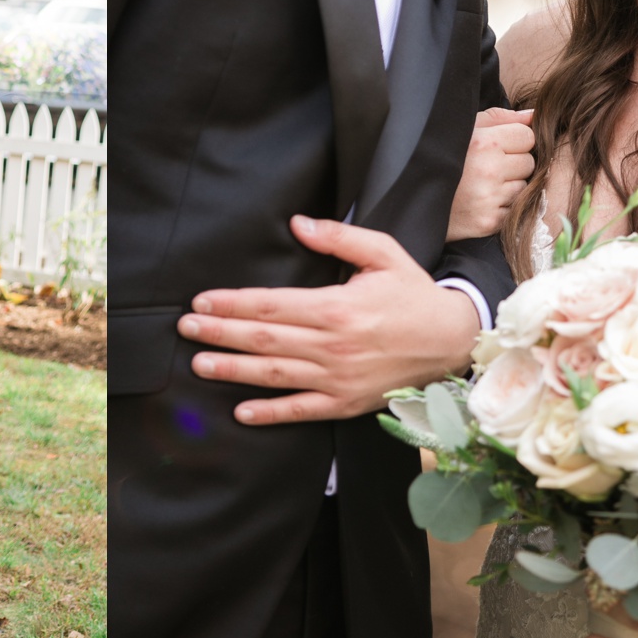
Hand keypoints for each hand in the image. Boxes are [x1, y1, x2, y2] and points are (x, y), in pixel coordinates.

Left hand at [181, 216, 482, 424]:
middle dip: (220, 332)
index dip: (233, 303)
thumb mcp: (383, 253)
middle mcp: (333, 345)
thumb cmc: (413, 293)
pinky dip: (271, 414)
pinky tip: (241, 413)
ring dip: (233, 370)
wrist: (452, 340)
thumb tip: (297, 224)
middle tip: (185, 328)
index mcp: (337, 307)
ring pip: (275, 374)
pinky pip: (303, 410)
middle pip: (264, 339)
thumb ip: (339, 238)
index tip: (202, 301)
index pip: (272, 304)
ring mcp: (339, 379)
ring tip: (199, 364)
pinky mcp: (347, 403)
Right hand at [447, 108, 534, 240]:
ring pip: (525, 187)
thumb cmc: (441, 158)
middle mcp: (489, 170)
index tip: (496, 146)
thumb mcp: (464, 129)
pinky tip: (482, 201)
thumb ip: (500, 118)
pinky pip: (515, 209)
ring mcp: (491, 199)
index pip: (527, 136)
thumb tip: (535, 115)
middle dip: (513, 163)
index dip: (514, 140)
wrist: (415, 200)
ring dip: (509, 186)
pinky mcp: (490, 222)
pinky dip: (503, 206)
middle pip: (529, 162)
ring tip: (484, 184)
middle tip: (488, 167)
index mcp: (483, 143)